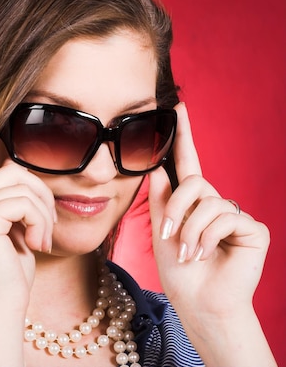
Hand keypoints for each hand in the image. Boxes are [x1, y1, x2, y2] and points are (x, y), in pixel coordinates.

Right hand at [0, 140, 55, 366]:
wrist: (0, 307)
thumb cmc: (9, 273)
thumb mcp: (11, 227)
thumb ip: (10, 197)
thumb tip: (13, 162)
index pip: (1, 170)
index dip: (29, 186)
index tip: (41, 215)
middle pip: (12, 171)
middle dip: (40, 194)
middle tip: (49, 224)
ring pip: (23, 188)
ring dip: (43, 215)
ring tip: (43, 241)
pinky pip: (24, 204)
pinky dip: (40, 223)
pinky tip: (38, 245)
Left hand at [148, 103, 274, 364]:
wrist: (198, 303)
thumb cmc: (179, 271)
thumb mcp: (162, 231)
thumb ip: (161, 200)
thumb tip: (157, 167)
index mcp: (192, 203)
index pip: (187, 164)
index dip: (184, 136)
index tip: (177, 107)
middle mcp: (215, 204)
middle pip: (194, 183)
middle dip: (176, 210)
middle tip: (171, 236)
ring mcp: (235, 216)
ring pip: (208, 202)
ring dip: (191, 230)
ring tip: (190, 253)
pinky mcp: (253, 229)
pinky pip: (225, 217)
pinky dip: (208, 237)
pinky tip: (206, 255)